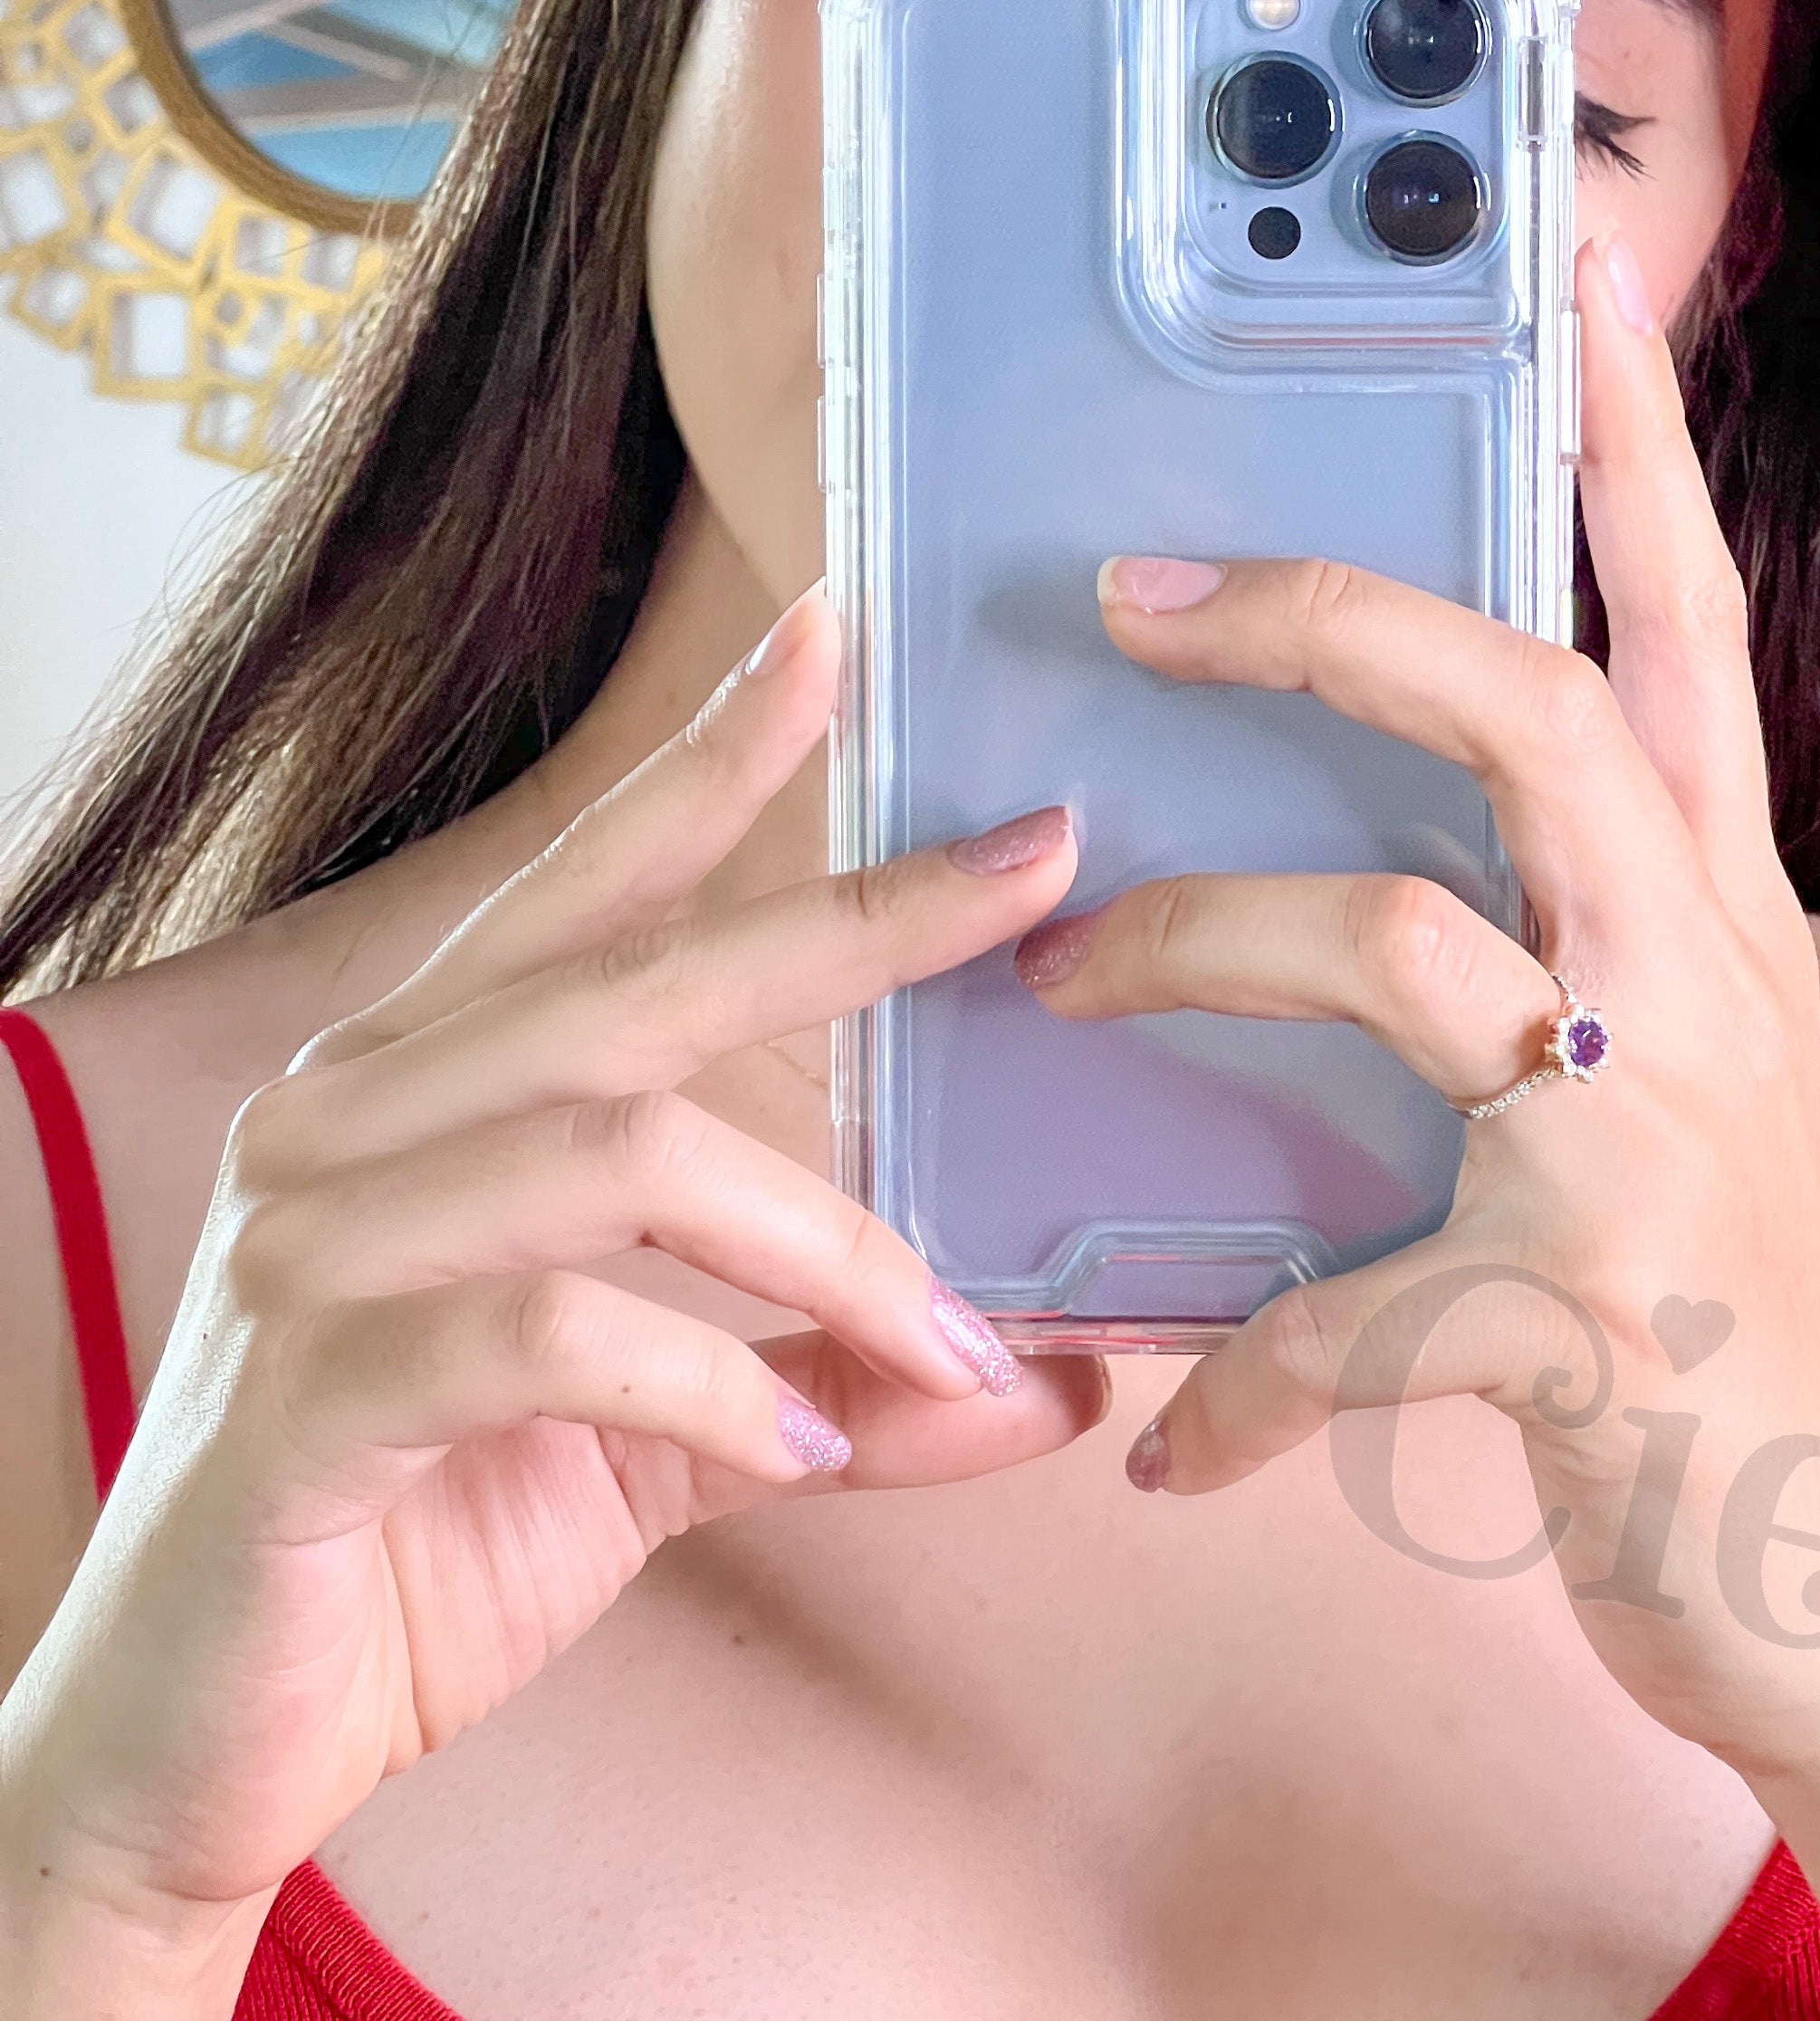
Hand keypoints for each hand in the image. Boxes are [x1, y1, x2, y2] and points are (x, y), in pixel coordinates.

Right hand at [0, 594, 1099, 1980]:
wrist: (191, 1756)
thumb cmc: (418, 1545)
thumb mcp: (660, 1442)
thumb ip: (834, 1381)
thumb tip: (1056, 1372)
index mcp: (419, 1082)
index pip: (586, 881)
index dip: (710, 758)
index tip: (836, 635)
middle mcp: (351, 1121)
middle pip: (636, 983)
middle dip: (853, 921)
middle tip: (1035, 865)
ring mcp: (312, 1249)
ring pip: (620, 1152)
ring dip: (825, 1242)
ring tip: (946, 1341)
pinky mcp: (304, 1401)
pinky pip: (550, 1332)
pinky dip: (710, 1378)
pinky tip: (801, 1443)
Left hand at [1017, 232, 1819, 1769]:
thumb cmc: (1751, 1326)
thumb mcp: (1696, 1098)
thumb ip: (1574, 971)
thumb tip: (1395, 901)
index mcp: (1723, 918)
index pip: (1686, 629)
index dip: (1631, 446)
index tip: (1575, 271)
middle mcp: (1704, 987)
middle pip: (1528, 713)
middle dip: (1328, 625)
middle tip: (1139, 590)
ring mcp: (1647, 1143)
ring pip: (1387, 949)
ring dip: (1189, 948)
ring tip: (1060, 970)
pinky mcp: (1578, 1318)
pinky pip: (1343, 1310)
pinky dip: (1243, 1373)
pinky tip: (1176, 1431)